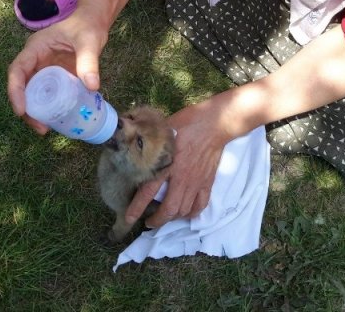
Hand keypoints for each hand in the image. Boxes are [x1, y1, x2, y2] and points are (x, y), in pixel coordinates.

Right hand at [7, 13, 107, 133]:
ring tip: (46, 130)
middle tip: (40, 128)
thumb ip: (89, 61)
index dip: (15, 91)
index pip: (17, 70)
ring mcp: (44, 70)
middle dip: (26, 109)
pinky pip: (47, 95)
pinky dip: (49, 108)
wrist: (94, 23)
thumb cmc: (87, 26)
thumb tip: (92, 87)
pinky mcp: (54, 77)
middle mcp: (35, 60)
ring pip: (32, 93)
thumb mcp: (89, 42)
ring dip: (36, 112)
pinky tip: (57, 121)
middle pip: (22, 87)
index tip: (21, 110)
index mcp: (35, 48)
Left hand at [124, 101, 231, 227]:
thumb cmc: (188, 122)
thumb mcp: (163, 129)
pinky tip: (185, 213)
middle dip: (157, 220)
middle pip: (169, 209)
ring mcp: (196, 182)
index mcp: (167, 164)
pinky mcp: (208, 182)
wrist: (215, 123)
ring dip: (173, 218)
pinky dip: (191, 213)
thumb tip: (133, 140)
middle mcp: (182, 178)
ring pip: (184, 210)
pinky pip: (200, 205)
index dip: (137, 207)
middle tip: (149, 223)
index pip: (148, 192)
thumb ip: (150, 140)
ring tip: (165, 217)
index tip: (129, 218)